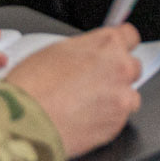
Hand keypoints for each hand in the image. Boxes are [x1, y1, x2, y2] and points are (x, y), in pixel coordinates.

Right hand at [5, 25, 142, 156]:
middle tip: (93, 82)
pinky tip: (83, 120)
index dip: (121, 44)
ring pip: (129, 95)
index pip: (130, 36)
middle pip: (133, 67)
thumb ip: (84, 49)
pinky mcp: (118, 125)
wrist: (26, 123)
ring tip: (86, 105)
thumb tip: (90, 53)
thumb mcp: (56, 50)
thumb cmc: (33, 86)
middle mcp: (121, 68)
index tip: (115, 51)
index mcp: (107, 44)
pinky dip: (106, 120)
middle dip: (117, 73)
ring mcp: (122, 98)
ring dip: (115, 98)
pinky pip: (119, 119)